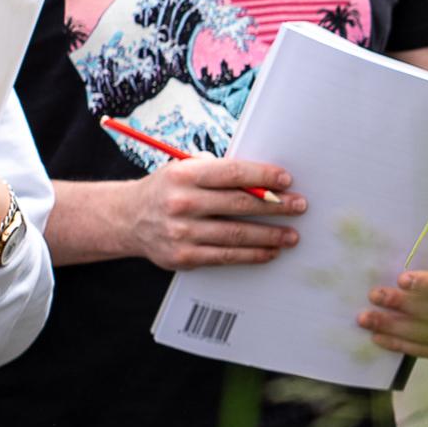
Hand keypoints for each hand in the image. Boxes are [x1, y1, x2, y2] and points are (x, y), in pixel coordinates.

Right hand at [132, 156, 302, 269]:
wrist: (128, 218)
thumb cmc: (168, 189)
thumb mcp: (185, 170)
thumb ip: (218, 172)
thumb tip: (264, 179)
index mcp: (184, 175)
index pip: (232, 173)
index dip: (263, 176)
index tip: (286, 180)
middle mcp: (181, 203)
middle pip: (239, 204)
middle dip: (276, 205)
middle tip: (299, 206)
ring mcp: (181, 232)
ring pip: (236, 235)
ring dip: (270, 236)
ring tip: (291, 235)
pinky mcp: (183, 256)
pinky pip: (226, 256)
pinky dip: (252, 255)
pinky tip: (269, 252)